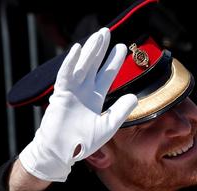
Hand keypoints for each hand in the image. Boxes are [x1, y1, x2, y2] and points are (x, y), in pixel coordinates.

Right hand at [18, 28, 137, 181]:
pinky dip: (71, 63)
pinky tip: (78, 49)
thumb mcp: (107, 126)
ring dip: (89, 51)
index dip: (113, 62)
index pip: (106, 75)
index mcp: (95, 98)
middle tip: (107, 33)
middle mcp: (83, 91)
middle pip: (94, 66)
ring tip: (98, 36)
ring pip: (81, 66)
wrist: (63, 152)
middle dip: (101, 50)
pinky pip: (66, 75)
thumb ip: (120, 111)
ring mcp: (71, 92)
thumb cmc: (83, 142)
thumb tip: (134, 96)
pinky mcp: (61, 95)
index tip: (123, 48)